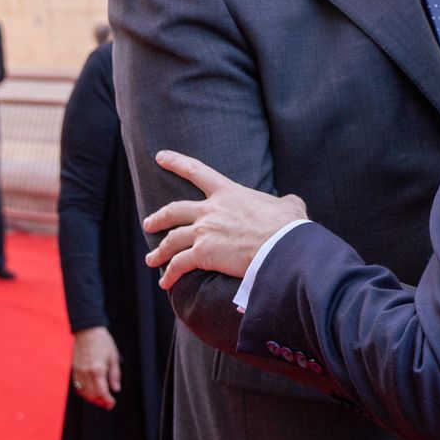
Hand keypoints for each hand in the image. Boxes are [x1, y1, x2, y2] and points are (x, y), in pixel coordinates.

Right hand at [71, 326, 121, 408]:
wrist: (87, 331)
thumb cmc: (102, 342)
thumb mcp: (113, 357)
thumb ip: (115, 375)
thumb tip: (116, 389)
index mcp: (98, 370)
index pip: (101, 392)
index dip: (107, 401)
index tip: (111, 403)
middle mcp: (86, 373)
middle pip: (91, 395)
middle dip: (100, 401)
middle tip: (107, 403)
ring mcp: (78, 372)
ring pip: (83, 392)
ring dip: (92, 398)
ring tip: (100, 398)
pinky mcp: (74, 369)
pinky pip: (77, 386)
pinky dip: (84, 391)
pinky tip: (91, 390)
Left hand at [144, 151, 306, 289]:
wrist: (282, 245)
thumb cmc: (288, 226)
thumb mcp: (289, 205)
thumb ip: (285, 201)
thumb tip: (291, 203)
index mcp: (228, 192)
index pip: (196, 171)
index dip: (176, 162)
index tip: (160, 156)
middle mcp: (210, 210)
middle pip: (174, 210)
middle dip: (158, 217)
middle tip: (149, 222)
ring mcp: (204, 232)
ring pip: (171, 240)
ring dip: (159, 251)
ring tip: (151, 259)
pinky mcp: (203, 254)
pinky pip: (178, 265)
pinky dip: (170, 274)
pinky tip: (166, 283)